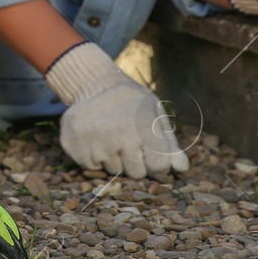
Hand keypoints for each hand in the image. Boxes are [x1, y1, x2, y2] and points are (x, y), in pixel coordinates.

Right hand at [45, 42, 188, 178]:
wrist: (94, 85)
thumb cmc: (132, 102)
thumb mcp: (155, 114)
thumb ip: (169, 143)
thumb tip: (182, 167)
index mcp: (144, 126)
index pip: (159, 166)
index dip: (159, 164)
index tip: (154, 156)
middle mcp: (120, 135)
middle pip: (136, 173)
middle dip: (136, 162)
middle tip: (129, 141)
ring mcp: (95, 142)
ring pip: (114, 170)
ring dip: (115, 159)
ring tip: (112, 136)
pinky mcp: (75, 146)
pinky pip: (93, 166)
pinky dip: (96, 157)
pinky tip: (97, 138)